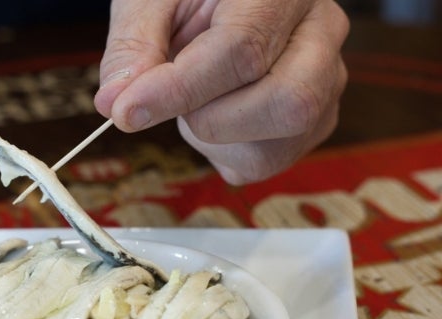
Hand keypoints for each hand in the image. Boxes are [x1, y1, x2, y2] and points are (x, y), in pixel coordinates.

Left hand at [94, 0, 348, 183]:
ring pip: (280, 144)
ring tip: (194, 101)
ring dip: (215, 137)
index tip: (126, 110)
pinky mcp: (315, 119)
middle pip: (286, 103)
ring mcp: (327, 81)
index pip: (243, 51)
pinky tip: (213, 115)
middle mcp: (321, 34)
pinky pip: (268, 161)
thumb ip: (133, 44)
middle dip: (209, 119)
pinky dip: (224, 151)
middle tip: (170, 98)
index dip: (179, 90)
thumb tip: (115, 102)